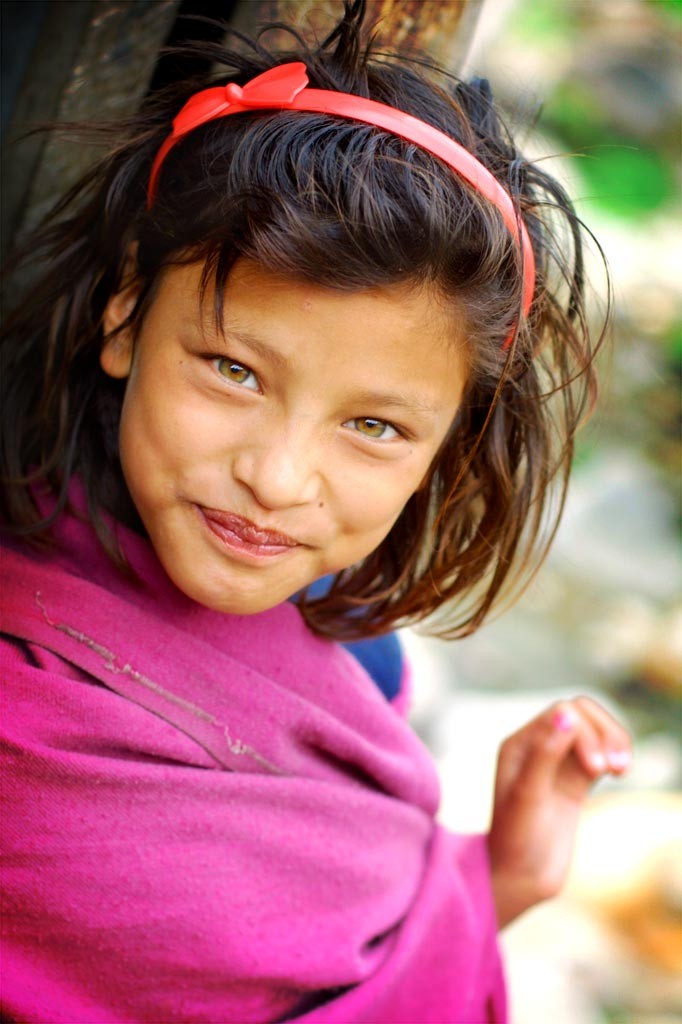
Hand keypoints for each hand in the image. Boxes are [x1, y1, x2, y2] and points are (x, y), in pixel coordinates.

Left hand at [487, 697, 631, 927]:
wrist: (519, 879)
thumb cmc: (515, 840)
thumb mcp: (528, 797)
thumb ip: (545, 754)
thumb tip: (566, 714)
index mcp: (520, 743)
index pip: (563, 712)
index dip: (586, 732)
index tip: (596, 770)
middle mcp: (538, 747)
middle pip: (582, 714)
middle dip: (605, 733)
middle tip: (615, 769)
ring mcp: (559, 762)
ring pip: (595, 730)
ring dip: (615, 741)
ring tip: (622, 769)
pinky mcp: (576, 780)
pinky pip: (601, 752)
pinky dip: (616, 754)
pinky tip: (621, 771)